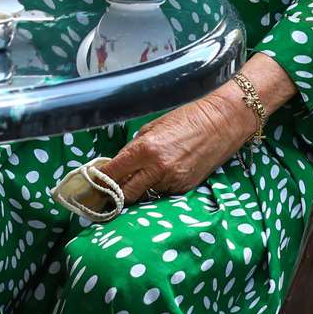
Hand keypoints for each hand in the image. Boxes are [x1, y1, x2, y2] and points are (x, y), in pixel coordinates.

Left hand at [99, 91, 255, 201]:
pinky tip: (158, 178)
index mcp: (145, 149)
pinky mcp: (186, 187)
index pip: (114, 172)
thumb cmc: (186, 119)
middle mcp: (157, 168)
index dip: (100, 180)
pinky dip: (157, 188)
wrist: (221, 123)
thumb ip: (135, 147)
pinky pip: (163, 192)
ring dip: (137, 191)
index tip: (91, 183)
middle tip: (105, 193)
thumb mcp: (152, 127)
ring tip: (133, 182)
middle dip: (114, 194)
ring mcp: (173, 181)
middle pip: (126, 192)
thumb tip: (120, 162)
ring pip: (145, 194)